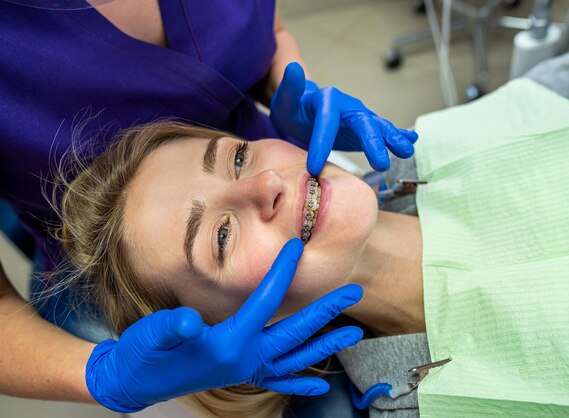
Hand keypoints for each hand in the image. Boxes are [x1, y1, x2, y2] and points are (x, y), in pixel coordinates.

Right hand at [86, 238, 362, 411]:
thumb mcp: (152, 335)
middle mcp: (245, 359)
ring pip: (295, 358)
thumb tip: (187, 322)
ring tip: (353, 333)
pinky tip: (318, 386)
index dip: (282, 272)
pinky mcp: (241, 375)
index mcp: (229, 343)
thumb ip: (169, 329)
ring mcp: (246, 370)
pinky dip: (300, 382)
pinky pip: (278, 380)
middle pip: (295, 332)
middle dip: (326, 311)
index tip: (297, 247)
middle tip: (354, 290)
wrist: (135, 381)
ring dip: (325, 344)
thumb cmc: (144, 354)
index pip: (265, 302)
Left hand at [270, 62, 417, 174]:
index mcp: (328, 100)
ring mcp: (359, 118)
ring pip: (379, 128)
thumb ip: (289, 87)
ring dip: (393, 139)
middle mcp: (349, 107)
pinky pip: (383, 131)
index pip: (326, 122)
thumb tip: (293, 68)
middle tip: (381, 164)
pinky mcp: (365, 129)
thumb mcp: (285, 100)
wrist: (303, 111)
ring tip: (407, 151)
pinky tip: (412, 140)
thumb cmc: (294, 109)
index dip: (322, 143)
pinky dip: (399, 134)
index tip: (314, 166)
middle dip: (374, 142)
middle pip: (363, 124)